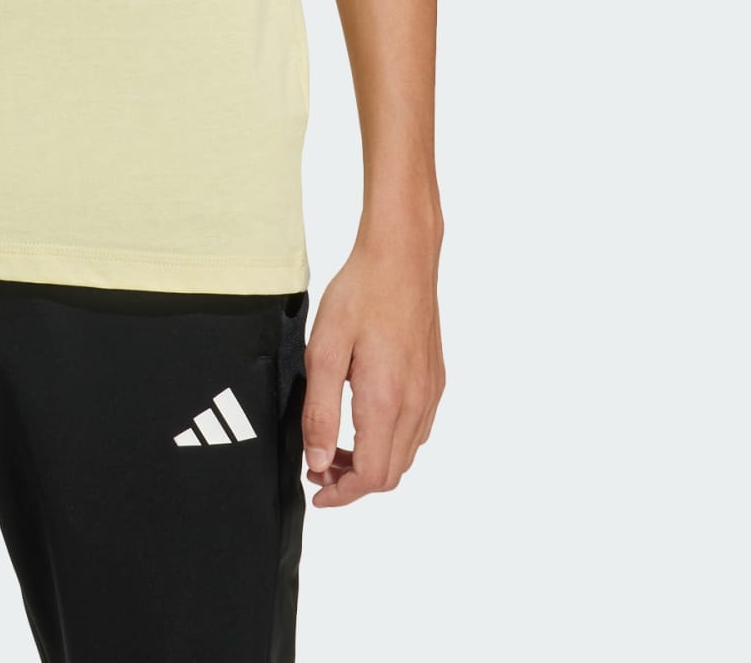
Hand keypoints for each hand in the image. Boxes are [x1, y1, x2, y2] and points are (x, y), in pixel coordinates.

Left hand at [299, 233, 443, 505]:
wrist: (401, 257)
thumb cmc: (361, 295)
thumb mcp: (323, 351)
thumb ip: (319, 411)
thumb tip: (317, 459)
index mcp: (386, 401)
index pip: (372, 477)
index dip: (342, 492)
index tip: (315, 488)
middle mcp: (416, 404)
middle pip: (390, 473)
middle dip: (353, 480)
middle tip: (318, 464)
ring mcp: (430, 393)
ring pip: (405, 454)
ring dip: (371, 462)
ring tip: (335, 444)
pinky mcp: (435, 380)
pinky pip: (416, 429)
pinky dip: (389, 440)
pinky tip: (364, 418)